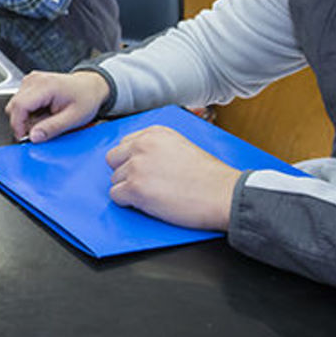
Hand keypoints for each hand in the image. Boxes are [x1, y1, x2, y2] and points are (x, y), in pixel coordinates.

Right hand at [5, 70, 109, 142]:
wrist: (91, 86)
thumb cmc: (86, 99)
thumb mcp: (73, 118)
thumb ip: (52, 128)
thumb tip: (33, 137)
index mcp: (45, 86)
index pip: (19, 106)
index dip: (18, 125)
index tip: (24, 137)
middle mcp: (35, 80)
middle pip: (14, 105)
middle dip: (22, 122)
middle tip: (40, 130)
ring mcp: (31, 80)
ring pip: (16, 105)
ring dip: (26, 117)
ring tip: (46, 119)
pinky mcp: (30, 83)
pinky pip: (21, 102)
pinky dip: (28, 112)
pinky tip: (43, 112)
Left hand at [105, 126, 240, 230]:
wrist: (222, 194)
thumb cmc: (209, 176)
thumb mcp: (182, 146)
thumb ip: (157, 147)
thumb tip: (139, 158)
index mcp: (154, 133)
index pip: (125, 144)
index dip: (132, 160)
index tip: (141, 169)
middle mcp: (142, 145)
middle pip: (113, 160)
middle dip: (125, 172)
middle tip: (144, 183)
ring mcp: (137, 166)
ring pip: (114, 180)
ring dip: (129, 189)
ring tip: (152, 194)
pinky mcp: (135, 188)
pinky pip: (116, 196)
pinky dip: (128, 203)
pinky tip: (146, 203)